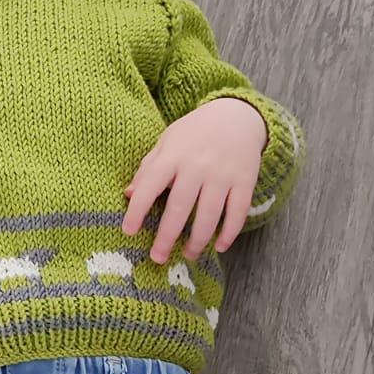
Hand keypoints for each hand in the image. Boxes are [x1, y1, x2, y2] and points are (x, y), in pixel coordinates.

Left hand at [121, 98, 267, 262]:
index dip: (137, 209)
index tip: (128, 231)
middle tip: (157, 257)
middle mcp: (198, 165)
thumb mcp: (167, 142)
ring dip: (198, 240)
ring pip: (210, 214)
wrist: (238, 115)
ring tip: (188, 254)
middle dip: (167, 236)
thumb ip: (148, 169)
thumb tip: (128, 195)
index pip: (150, 184)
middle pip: (180, 207)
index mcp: (173, 155)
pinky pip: (238, 212)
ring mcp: (223, 174)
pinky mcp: (245, 181)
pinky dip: (229, 232)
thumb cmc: (194, 133)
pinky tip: (219, 246)